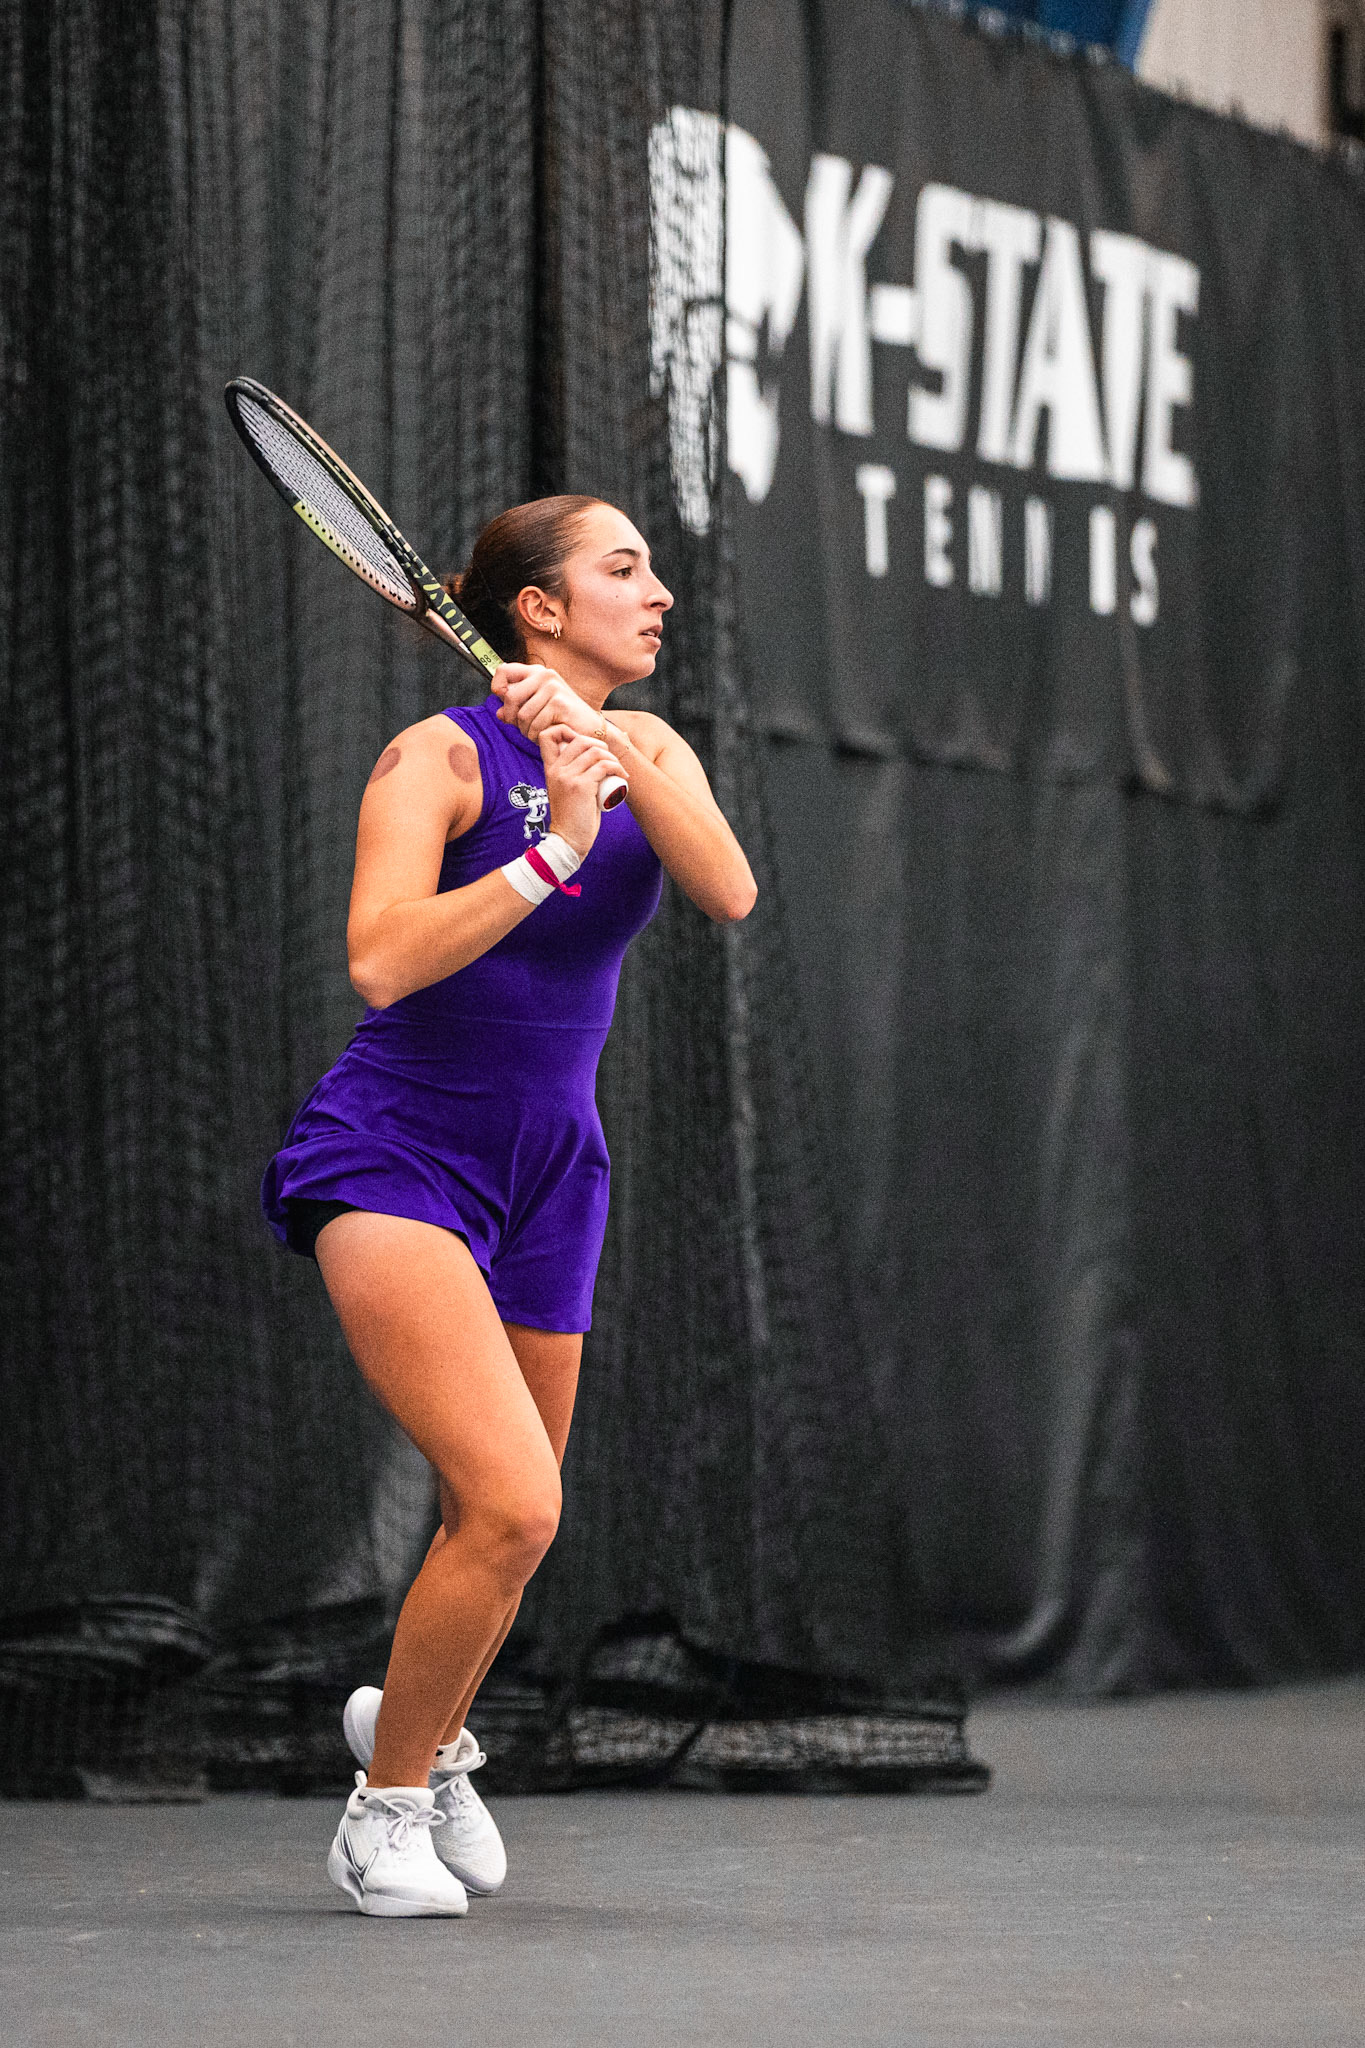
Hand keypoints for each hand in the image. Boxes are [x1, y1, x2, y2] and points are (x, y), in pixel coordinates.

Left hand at [493, 664, 601, 743]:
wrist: (590, 729)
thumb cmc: (562, 719)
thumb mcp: (536, 710)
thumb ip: (516, 709)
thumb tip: (499, 713)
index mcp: (537, 672)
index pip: (503, 671)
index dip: (497, 688)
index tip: (504, 703)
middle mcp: (545, 675)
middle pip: (510, 696)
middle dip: (512, 718)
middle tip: (522, 728)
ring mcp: (553, 687)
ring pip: (522, 715)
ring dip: (526, 731)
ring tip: (537, 733)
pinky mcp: (559, 703)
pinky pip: (535, 725)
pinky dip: (537, 737)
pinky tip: (547, 735)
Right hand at [540, 725, 627, 856]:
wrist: (568, 841)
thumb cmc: (573, 818)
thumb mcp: (566, 790)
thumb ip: (573, 774)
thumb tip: (594, 758)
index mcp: (550, 769)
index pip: (548, 735)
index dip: (566, 731)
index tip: (585, 746)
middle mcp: (556, 769)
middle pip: (580, 739)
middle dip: (600, 745)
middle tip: (610, 761)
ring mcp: (567, 776)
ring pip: (595, 751)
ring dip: (612, 758)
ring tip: (618, 770)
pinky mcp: (580, 786)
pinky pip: (603, 766)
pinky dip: (617, 768)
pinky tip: (623, 776)